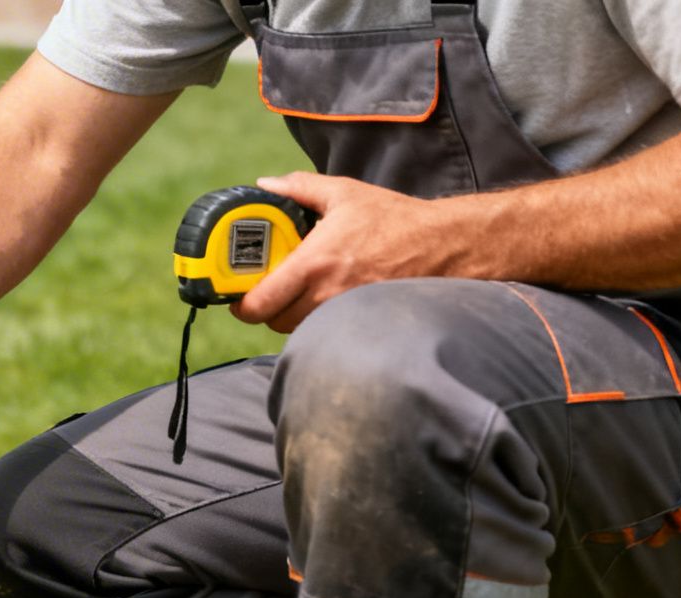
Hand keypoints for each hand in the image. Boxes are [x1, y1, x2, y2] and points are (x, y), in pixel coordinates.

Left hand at [234, 173, 455, 332]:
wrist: (443, 245)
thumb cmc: (393, 219)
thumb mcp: (344, 194)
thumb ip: (299, 188)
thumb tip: (265, 185)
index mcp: (314, 264)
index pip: (259, 305)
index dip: (241, 305)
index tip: (237, 295)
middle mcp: (325, 294)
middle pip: (273, 322)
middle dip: (264, 309)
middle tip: (266, 291)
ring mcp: (343, 312)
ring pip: (296, 328)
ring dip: (289, 315)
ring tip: (294, 293)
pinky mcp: (359, 320)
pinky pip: (322, 329)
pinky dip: (314, 319)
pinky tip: (321, 299)